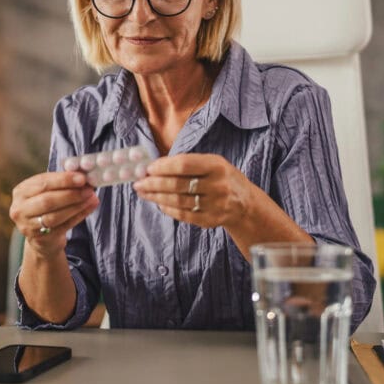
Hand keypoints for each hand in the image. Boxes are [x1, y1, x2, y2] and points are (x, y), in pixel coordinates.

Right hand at [10, 170, 98, 257]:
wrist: (41, 235)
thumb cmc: (46, 206)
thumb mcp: (47, 191)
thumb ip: (61, 182)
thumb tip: (83, 176)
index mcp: (21, 191)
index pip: (42, 183)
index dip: (63, 180)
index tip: (82, 178)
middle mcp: (20, 209)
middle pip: (47, 201)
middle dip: (71, 194)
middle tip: (88, 189)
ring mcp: (28, 226)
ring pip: (55, 216)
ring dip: (76, 206)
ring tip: (91, 198)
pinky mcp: (40, 239)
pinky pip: (63, 226)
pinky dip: (78, 216)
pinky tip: (89, 208)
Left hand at [132, 154, 254, 228]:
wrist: (245, 204)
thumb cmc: (221, 178)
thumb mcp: (212, 163)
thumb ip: (187, 163)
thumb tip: (154, 166)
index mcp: (217, 166)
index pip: (184, 165)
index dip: (163, 167)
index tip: (148, 168)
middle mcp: (218, 186)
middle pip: (178, 185)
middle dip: (154, 184)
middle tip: (138, 182)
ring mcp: (215, 205)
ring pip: (178, 202)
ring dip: (156, 197)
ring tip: (143, 192)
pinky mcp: (210, 220)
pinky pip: (183, 215)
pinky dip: (167, 208)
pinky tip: (158, 203)